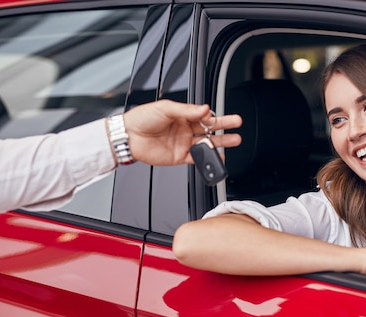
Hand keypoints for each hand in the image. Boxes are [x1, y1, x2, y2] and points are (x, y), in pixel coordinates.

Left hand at [123, 100, 242, 165]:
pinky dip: (208, 158)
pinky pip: (197, 158)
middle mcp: (185, 129)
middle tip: (237, 123)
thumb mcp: (165, 108)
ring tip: (234, 140)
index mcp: (182, 115)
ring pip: (207, 143)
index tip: (218, 116)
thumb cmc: (141, 119)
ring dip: (221, 142)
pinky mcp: (180, 156)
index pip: (203, 115)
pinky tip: (218, 157)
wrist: (128, 137)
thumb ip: (186, 110)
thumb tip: (204, 109)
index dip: (212, 116)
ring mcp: (184, 143)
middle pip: (210, 128)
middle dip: (225, 126)